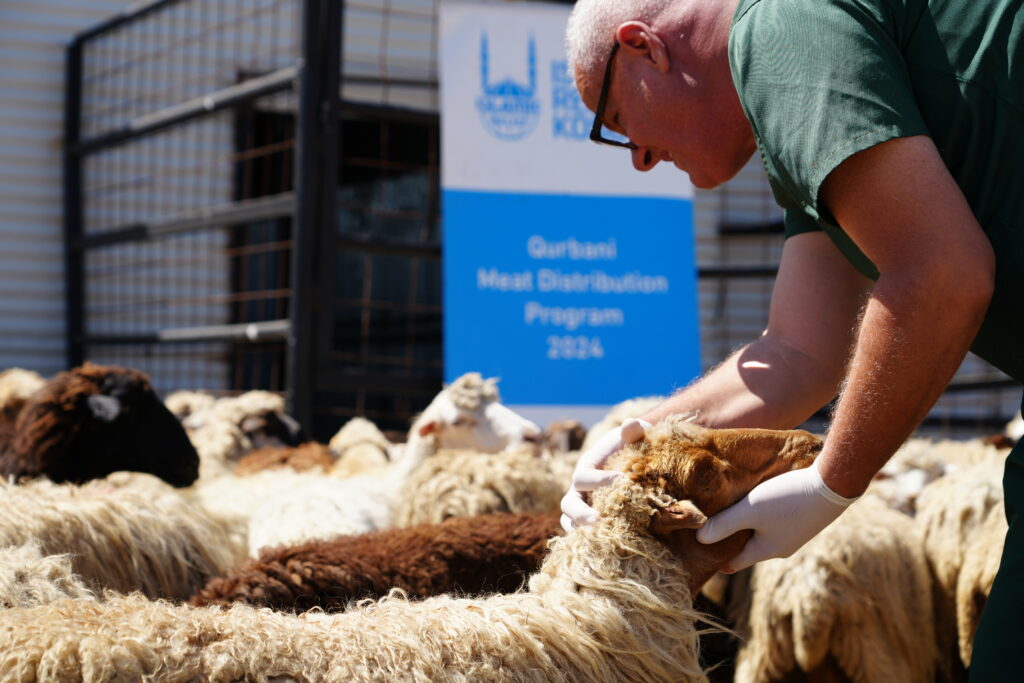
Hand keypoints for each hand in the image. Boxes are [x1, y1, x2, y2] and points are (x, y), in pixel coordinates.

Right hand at [560, 418, 650, 531]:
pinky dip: (587, 541)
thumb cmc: (633, 448)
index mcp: (586, 468)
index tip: (622, 481)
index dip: (600, 480)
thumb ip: (633, 432)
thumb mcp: (633, 437)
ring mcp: (582, 507)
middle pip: (569, 504)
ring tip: (597, 539)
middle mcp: (579, 490)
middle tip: (599, 519)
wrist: (633, 462)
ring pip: (570, 522)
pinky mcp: (590, 521)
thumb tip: (632, 423)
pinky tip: (604, 550)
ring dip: (580, 531)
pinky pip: (581, 534)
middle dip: (581, 513)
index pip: (585, 476)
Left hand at [695, 459, 857, 571]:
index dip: (717, 556)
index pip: (735, 561)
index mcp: (767, 550)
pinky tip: (753, 501)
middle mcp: (781, 547)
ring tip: (726, 513)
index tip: (699, 555)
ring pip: (761, 533)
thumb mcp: (750, 510)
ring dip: (745, 525)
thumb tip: (699, 539)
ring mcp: (793, 533)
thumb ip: (723, 525)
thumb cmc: (787, 499)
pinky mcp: (801, 518)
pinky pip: (773, 522)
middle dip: (729, 540)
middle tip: (707, 530)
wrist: (833, 484)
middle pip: (747, 547)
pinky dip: (759, 516)